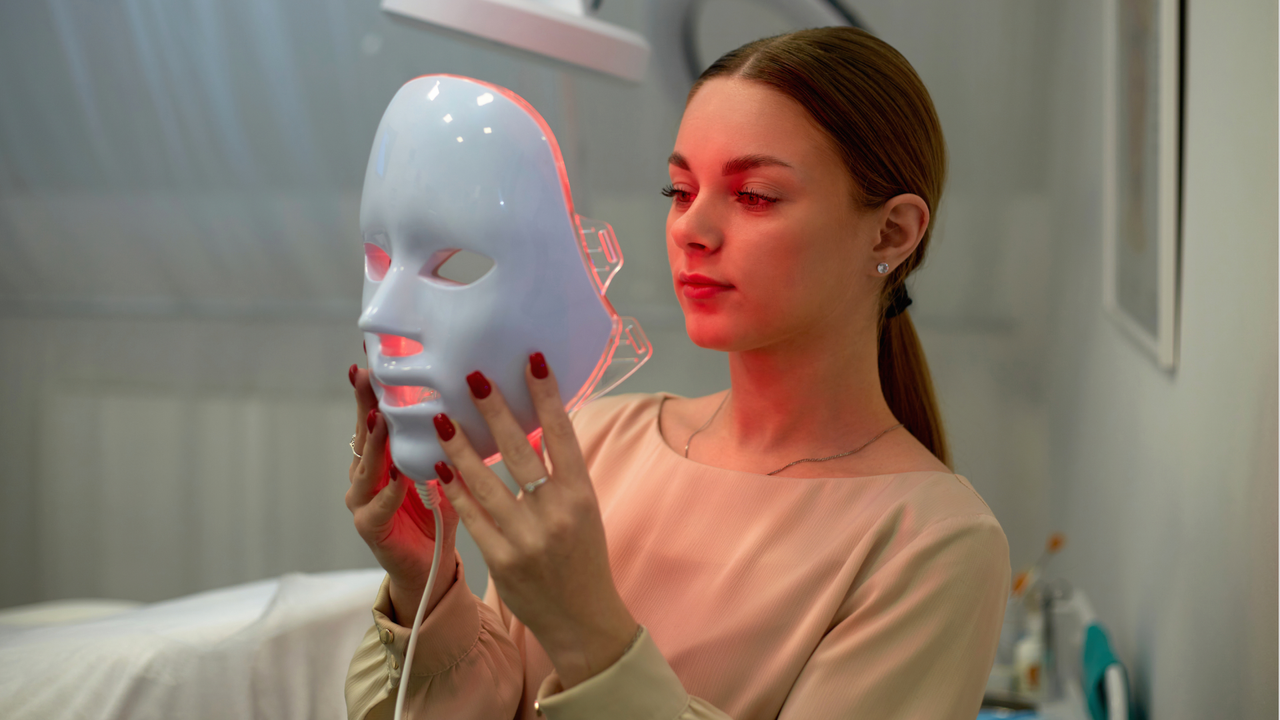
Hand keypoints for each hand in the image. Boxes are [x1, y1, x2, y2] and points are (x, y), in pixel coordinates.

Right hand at [346, 365, 460, 622]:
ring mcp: (363, 502)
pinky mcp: (370, 528)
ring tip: (380, 419)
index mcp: (382, 458)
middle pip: (362, 435)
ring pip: (366, 467)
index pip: (373, 417)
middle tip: (366, 375)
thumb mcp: (444, 468)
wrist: (431, 567)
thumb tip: (472, 397)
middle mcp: (365, 476)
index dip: (371, 390)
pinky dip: (388, 491)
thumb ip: (446, 439)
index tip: (368, 357)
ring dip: (374, 443)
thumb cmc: (438, 513)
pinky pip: (378, 506)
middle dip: (364, 405)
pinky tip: (396, 475)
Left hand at [434, 354, 638, 689]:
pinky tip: (438, 467)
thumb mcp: (584, 511)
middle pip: (519, 451)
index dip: (547, 397)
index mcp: (582, 495)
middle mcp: (556, 513)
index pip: (563, 436)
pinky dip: (454, 490)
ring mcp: (527, 538)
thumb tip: (533, 427)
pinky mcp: (503, 560)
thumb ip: (561, 475)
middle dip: (493, 411)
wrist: (582, 618)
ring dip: (460, 447)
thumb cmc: (583, 556)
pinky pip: (472, 517)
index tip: (532, 361)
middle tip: (472, 376)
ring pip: (486, 482)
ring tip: (441, 417)